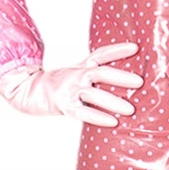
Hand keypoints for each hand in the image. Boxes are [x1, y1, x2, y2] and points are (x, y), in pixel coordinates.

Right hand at [0, 42, 143, 126]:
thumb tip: (125, 79)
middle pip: (101, 73)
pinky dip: (99, 117)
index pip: (101, 55)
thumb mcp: (76, 72)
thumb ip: (94, 73)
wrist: (29, 91)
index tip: (135, 48)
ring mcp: (70, 90)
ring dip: (114, 102)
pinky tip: (113, 122)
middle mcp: (77, 75)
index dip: (118, 50)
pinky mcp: (64, 106)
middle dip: (121, 77)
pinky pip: (84, 112)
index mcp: (81, 66)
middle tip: (139, 82)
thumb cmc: (58, 84)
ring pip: (94, 94)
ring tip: (131, 109)